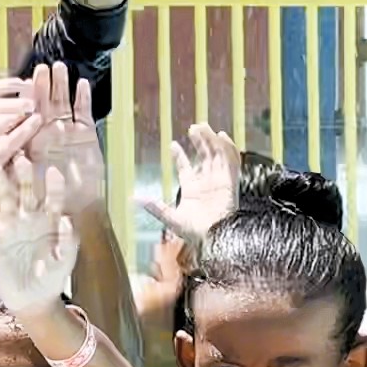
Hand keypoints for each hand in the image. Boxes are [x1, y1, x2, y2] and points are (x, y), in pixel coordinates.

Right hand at [0, 153, 78, 317]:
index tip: (53, 171)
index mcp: (49, 221)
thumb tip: (68, 220)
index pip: (52, 198)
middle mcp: (28, 219)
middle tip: (20, 157)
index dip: (53, 186)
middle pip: (25, 191)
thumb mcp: (64, 261)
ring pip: (3, 199)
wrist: (33, 299)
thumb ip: (67, 241)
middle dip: (23, 175)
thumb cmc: (52, 278)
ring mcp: (9, 227)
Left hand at [25, 61, 104, 212]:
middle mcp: (44, 136)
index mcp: (26, 145)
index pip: (22, 120)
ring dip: (60, 86)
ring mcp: (65, 133)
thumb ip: (8, 181)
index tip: (20, 87)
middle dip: (40, 88)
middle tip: (39, 68)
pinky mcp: (85, 135)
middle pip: (41, 106)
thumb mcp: (19, 194)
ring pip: (61, 105)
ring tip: (58, 67)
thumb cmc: (44, 202)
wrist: (73, 213)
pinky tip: (82, 83)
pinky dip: (83, 99)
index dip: (23, 104)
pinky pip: (83, 113)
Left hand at [140, 124, 238, 246]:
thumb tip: (134, 199)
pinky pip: (232, 162)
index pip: (186, 169)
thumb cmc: (194, 233)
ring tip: (201, 127)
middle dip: (200, 142)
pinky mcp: (231, 182)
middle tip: (193, 127)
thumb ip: (155, 207)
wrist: (214, 238)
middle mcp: (207, 183)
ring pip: (217, 155)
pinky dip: (229, 148)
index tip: (172, 145)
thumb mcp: (170, 218)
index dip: (179, 156)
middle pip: (204, 157)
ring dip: (211, 140)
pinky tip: (221, 137)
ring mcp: (219, 182)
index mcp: (192, 190)